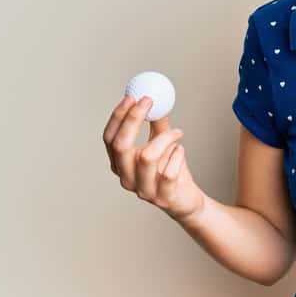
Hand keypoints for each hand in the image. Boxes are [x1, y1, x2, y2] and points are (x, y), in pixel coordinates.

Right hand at [103, 94, 204, 221]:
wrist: (186, 200)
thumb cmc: (171, 169)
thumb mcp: (163, 144)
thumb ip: (158, 124)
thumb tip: (156, 99)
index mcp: (119, 164)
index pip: (109, 138)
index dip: (118, 116)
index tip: (132, 96)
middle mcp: (126, 177)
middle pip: (121, 146)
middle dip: (132, 120)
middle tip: (148, 101)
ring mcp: (143, 190)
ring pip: (147, 157)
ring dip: (165, 138)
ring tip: (178, 133)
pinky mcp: (163, 197)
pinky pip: (169, 171)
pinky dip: (177, 155)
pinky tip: (181, 151)